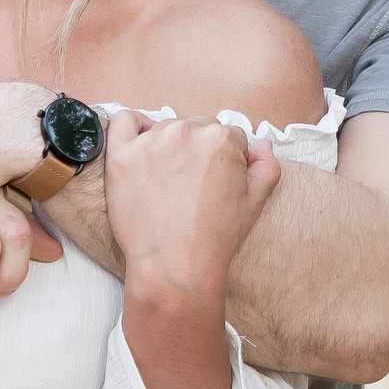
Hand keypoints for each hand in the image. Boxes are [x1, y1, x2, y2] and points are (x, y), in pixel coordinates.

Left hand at [103, 111, 279, 305]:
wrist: (175, 266)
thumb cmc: (214, 238)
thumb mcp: (255, 203)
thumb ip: (266, 166)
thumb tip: (262, 144)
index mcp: (221, 139)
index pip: (229, 136)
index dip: (226, 161)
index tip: (215, 183)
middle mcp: (186, 132)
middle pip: (197, 128)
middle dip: (198, 151)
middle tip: (191, 185)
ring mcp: (151, 142)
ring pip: (164, 128)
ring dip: (168, 146)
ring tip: (167, 181)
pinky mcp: (122, 155)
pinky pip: (124, 122)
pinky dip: (133, 128)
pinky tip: (139, 148)